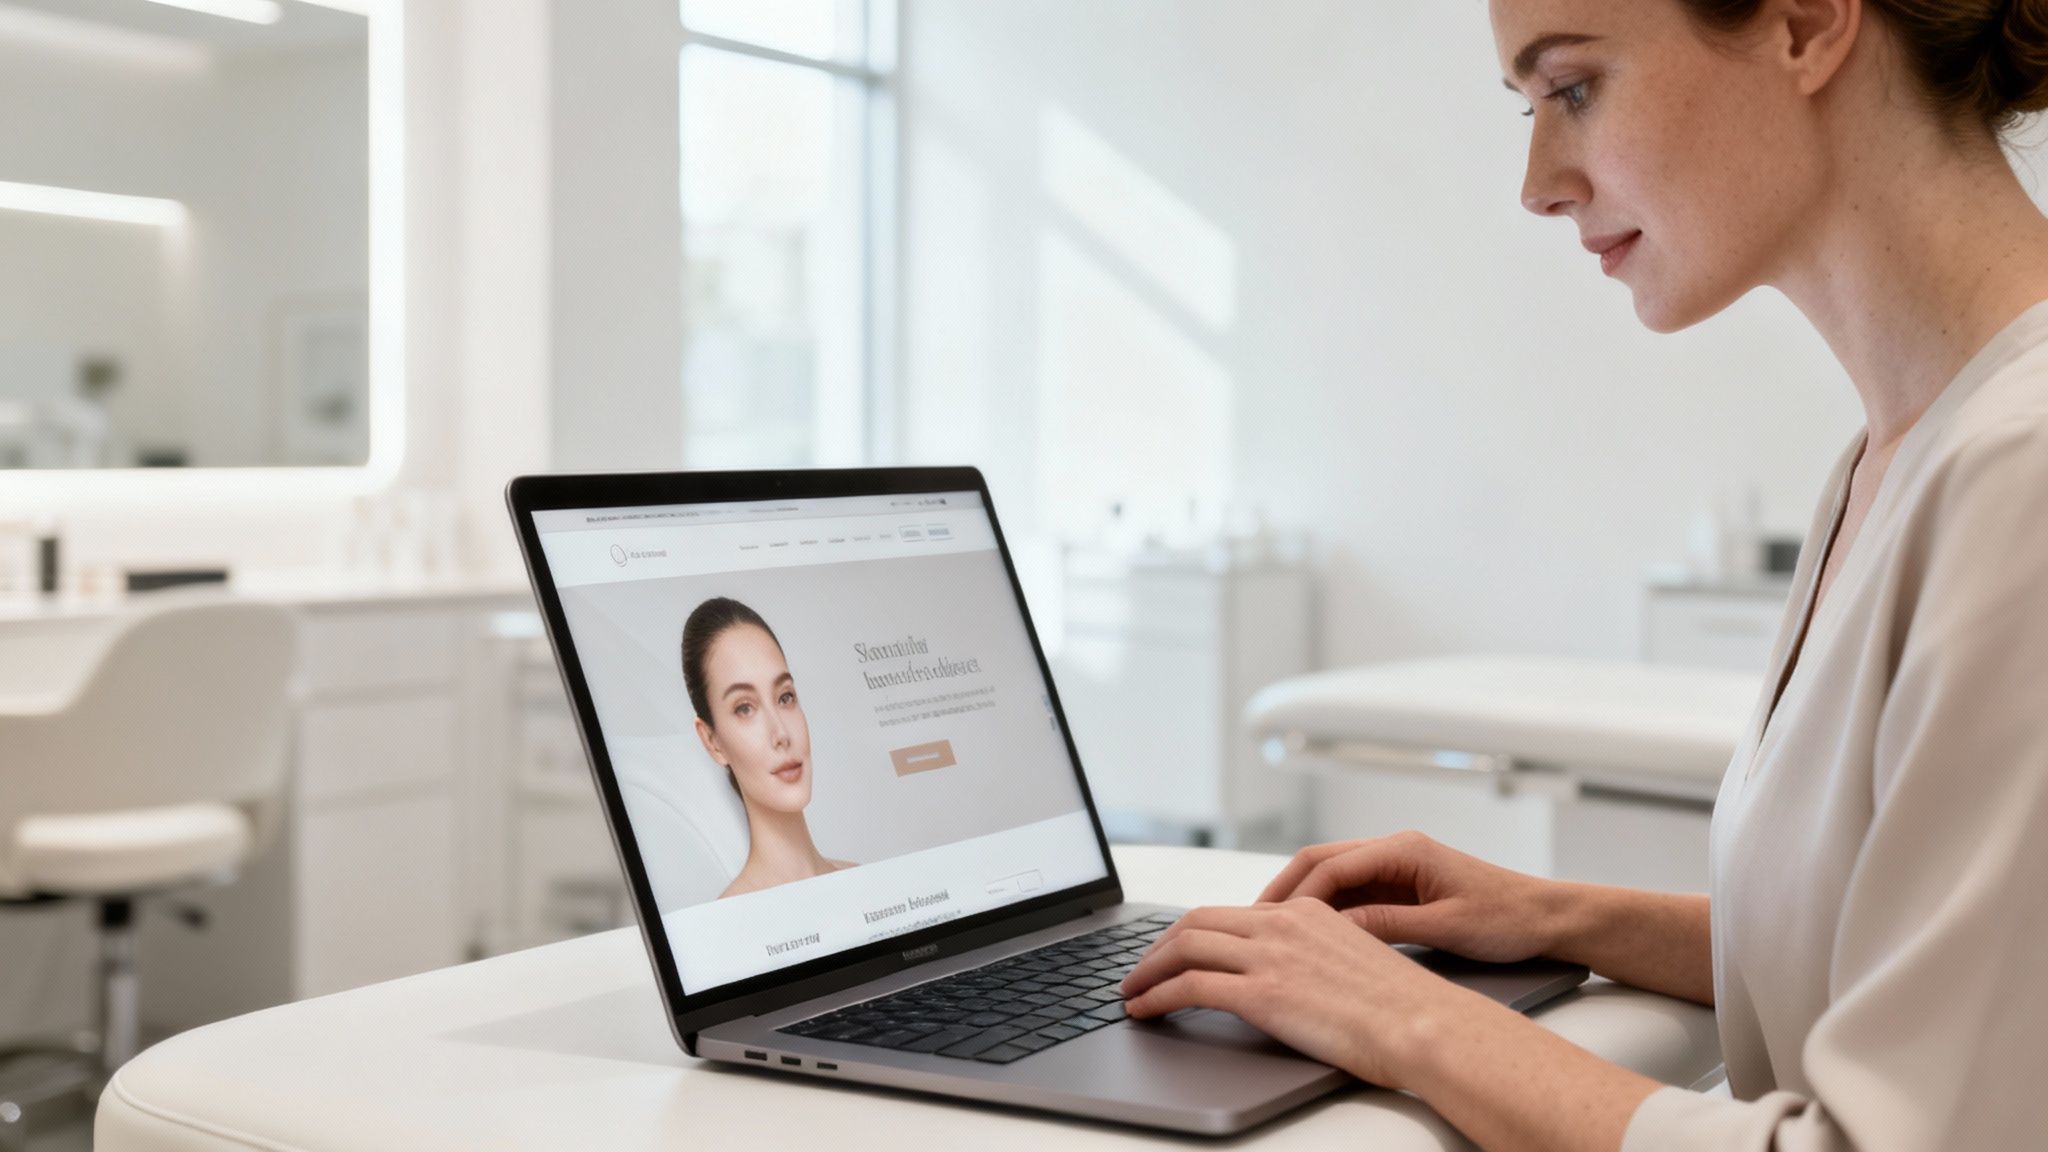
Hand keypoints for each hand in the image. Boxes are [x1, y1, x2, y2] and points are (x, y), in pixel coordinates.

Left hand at [1118, 899, 1497, 1088]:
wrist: (1426, 1025)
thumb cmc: (1405, 1009)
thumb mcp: (1357, 960)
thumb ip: (1317, 956)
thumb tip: (1291, 978)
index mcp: (1306, 913)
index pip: (1231, 912)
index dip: (1192, 932)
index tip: (1173, 951)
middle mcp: (1283, 924)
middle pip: (1196, 922)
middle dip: (1158, 947)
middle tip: (1139, 970)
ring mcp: (1270, 955)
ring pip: (1183, 947)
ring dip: (1147, 970)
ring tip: (1130, 992)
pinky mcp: (1262, 992)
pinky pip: (1189, 987)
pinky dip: (1156, 996)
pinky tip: (1143, 1010)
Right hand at [1258, 831, 1566, 962]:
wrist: (1547, 917)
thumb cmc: (1508, 918)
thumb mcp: (1445, 926)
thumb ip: (1387, 924)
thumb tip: (1334, 929)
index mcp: (1404, 849)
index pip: (1330, 865)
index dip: (1294, 894)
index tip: (1268, 921)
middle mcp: (1395, 850)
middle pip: (1321, 862)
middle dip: (1283, 890)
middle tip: (1251, 921)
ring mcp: (1397, 867)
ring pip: (1332, 876)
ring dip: (1301, 900)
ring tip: (1270, 930)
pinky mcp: (1402, 886)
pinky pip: (1351, 893)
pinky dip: (1325, 910)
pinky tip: (1310, 935)